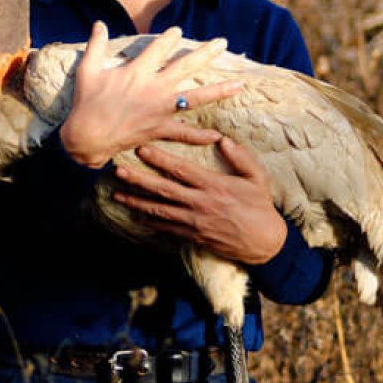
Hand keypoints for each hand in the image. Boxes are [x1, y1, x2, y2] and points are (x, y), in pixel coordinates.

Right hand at [58, 23, 240, 168]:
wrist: (86, 137)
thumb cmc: (85, 104)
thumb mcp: (87, 70)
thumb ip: (96, 45)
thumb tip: (99, 23)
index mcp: (137, 71)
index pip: (159, 49)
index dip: (170, 38)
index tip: (178, 31)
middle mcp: (153, 88)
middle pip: (186, 66)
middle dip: (205, 53)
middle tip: (223, 43)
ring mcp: (159, 109)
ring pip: (195, 97)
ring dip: (218, 90)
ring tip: (238, 85)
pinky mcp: (159, 129)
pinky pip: (184, 133)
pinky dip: (200, 135)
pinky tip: (217, 135)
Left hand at [112, 137, 287, 264]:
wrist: (265, 243)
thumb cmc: (261, 207)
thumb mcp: (257, 178)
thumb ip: (240, 157)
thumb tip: (223, 139)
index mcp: (214, 186)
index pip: (181, 170)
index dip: (159, 159)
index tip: (141, 149)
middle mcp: (200, 204)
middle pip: (163, 190)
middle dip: (138, 180)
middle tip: (117, 171)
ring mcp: (195, 222)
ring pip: (159, 211)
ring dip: (136, 201)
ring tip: (117, 193)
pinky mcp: (193, 236)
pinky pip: (166, 228)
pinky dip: (149, 222)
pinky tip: (135, 215)